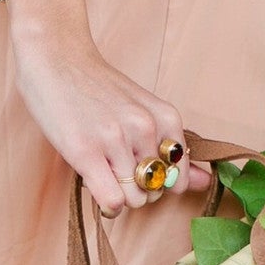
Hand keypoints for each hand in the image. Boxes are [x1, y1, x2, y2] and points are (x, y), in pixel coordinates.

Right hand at [9, 0, 211, 215]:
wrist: (57, 58)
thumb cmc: (98, 87)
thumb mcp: (145, 110)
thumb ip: (175, 147)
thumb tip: (207, 182)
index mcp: (167, 118)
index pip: (178, 180)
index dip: (158, 183)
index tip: (139, 169)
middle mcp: (146, 129)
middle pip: (155, 192)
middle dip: (137, 190)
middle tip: (116, 168)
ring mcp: (116, 140)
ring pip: (133, 199)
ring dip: (118, 195)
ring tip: (102, 171)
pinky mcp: (86, 152)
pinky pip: (112, 200)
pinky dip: (108, 205)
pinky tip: (97, 186)